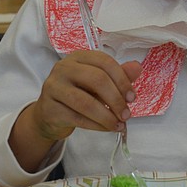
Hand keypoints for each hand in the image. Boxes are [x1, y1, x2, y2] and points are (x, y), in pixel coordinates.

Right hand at [19, 50, 141, 139]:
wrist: (49, 114)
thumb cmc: (77, 94)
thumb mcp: (98, 83)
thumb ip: (117, 75)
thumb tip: (137, 67)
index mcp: (78, 57)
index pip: (104, 62)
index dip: (122, 79)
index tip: (132, 97)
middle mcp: (63, 68)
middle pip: (96, 80)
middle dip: (116, 99)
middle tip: (126, 114)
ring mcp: (54, 87)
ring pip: (86, 102)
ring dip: (107, 116)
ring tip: (119, 124)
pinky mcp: (50, 109)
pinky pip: (78, 118)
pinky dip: (97, 125)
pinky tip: (107, 128)